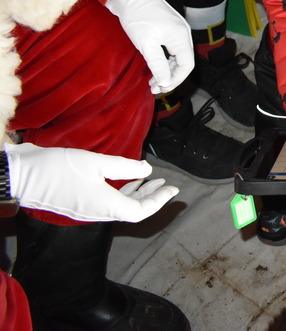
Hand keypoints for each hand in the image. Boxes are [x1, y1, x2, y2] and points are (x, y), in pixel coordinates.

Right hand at [5, 143, 178, 222]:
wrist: (21, 177)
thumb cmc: (57, 169)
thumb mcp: (96, 162)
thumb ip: (124, 166)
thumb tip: (147, 169)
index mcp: (106, 206)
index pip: (141, 211)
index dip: (159, 201)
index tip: (173, 189)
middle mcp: (98, 212)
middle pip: (133, 211)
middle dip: (152, 198)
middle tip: (167, 185)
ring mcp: (87, 209)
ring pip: (121, 206)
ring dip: (138, 194)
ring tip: (152, 180)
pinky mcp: (79, 203)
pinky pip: (108, 202)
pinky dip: (123, 192)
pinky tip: (128, 179)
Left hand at [104, 0, 193, 93]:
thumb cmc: (138, 16)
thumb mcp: (146, 43)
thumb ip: (158, 64)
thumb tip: (165, 82)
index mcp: (181, 37)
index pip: (187, 66)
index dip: (175, 80)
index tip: (160, 88)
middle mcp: (183, 34)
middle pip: (184, 62)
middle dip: (170, 77)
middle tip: (154, 88)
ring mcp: (177, 30)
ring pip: (178, 56)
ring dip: (167, 70)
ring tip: (152, 81)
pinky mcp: (169, 29)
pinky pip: (172, 49)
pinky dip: (165, 60)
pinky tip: (154, 66)